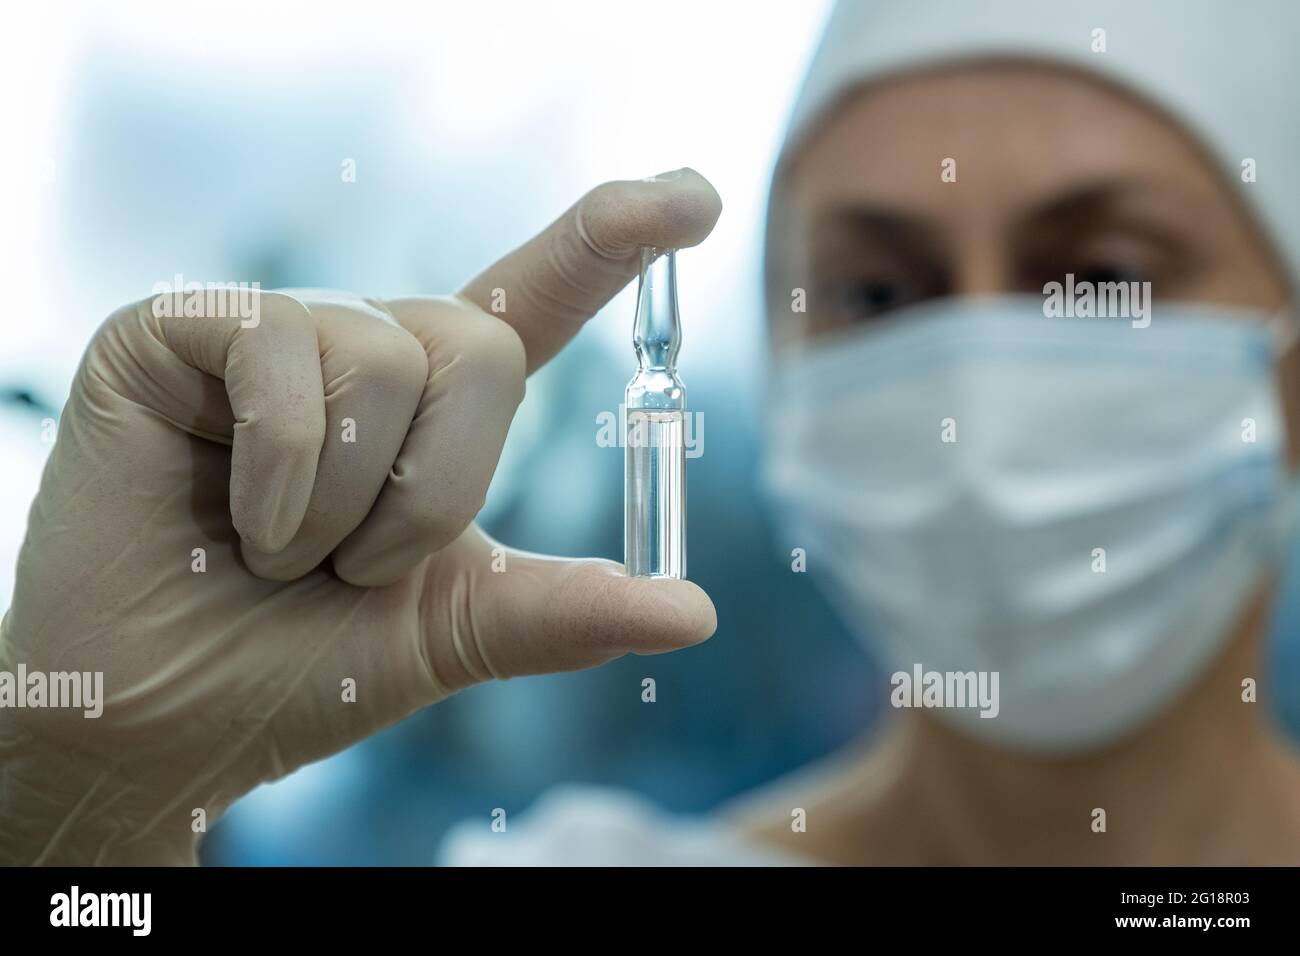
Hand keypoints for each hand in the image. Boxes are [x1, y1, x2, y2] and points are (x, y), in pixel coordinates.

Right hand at [0, 169, 721, 864]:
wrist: (167, 715)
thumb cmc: (301, 666)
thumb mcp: (451, 629)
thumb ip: (564, 611)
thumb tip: (696, 615)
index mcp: (434, 406)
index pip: (535, 299)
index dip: (611, 239)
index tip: (693, 200)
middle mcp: (364, 348)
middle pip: (485, 345)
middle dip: (436, 490)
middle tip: (356, 564)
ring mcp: (276, 331)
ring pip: (386, 356)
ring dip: (347, 501)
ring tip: (282, 551)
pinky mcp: (182, 328)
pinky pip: (283, 353)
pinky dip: (282, 471)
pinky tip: (237, 526)